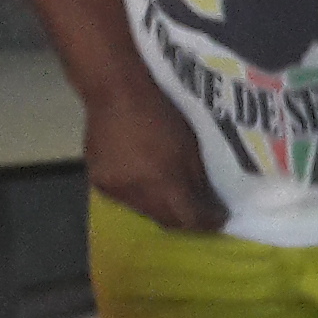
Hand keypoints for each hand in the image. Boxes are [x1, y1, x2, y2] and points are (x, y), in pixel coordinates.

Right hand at [86, 85, 224, 232]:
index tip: (219, 219)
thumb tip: (209, 205)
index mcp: (163, 182)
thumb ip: (199, 182)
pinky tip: (148, 187)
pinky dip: (140, 199)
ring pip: (145, 212)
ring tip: (174, 201)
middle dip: (185, 221)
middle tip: (200, 214)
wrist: (115, 94)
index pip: (189, 218)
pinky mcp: (98, 183)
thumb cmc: (160, 115)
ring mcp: (115, 190)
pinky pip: (125, 200)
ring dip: (162, 211)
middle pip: (166, 220)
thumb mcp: (191, 147)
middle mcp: (137, 193)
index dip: (207, 222)